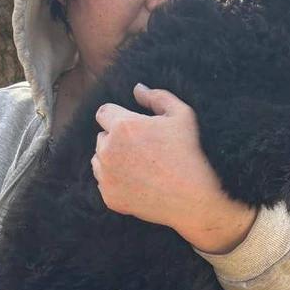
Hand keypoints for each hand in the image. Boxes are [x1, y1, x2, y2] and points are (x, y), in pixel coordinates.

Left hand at [92, 83, 255, 252]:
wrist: (191, 200)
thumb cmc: (188, 155)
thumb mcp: (182, 116)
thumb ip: (157, 97)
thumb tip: (137, 89)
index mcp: (123, 126)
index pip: (103, 112)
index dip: (117, 116)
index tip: (132, 126)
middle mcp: (108, 149)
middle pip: (102, 136)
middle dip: (116, 138)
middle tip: (142, 149)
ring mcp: (106, 175)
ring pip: (99, 159)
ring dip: (113, 158)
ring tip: (139, 166)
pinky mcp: (108, 196)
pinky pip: (104, 181)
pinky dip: (115, 180)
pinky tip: (137, 182)